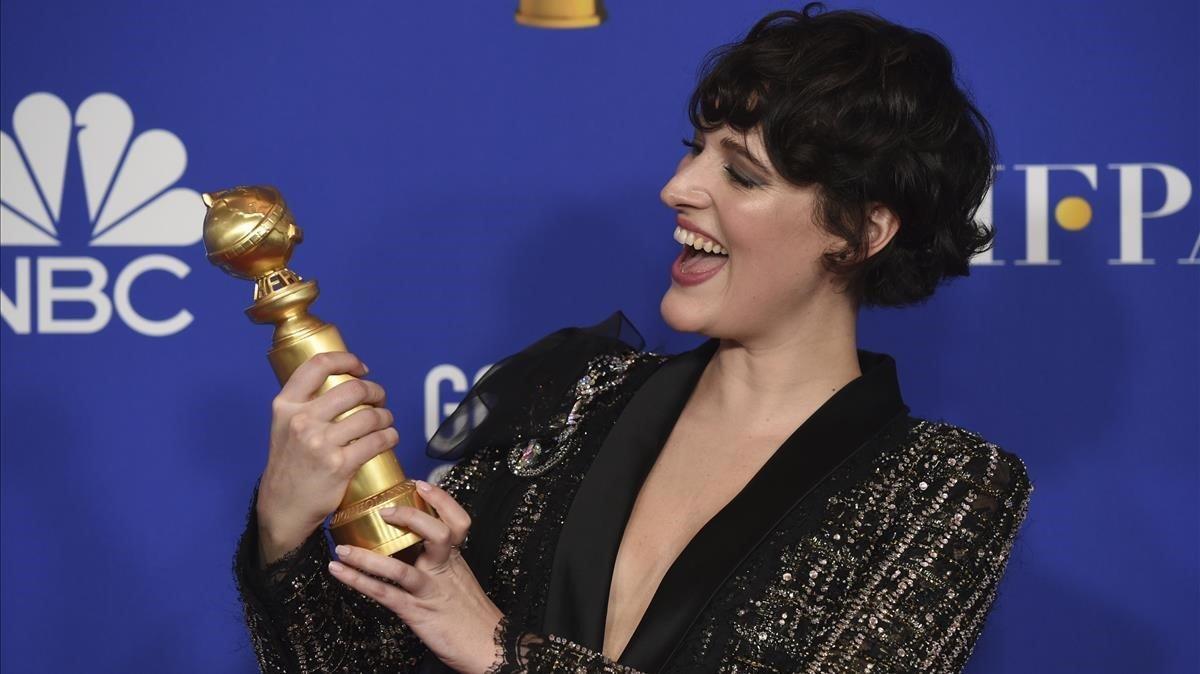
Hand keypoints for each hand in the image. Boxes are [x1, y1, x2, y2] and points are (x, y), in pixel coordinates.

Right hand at [257, 352, 397, 565]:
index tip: (361, 368)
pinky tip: (389, 438)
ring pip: (370, 415)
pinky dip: (390, 436)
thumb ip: (305, 404)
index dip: (346, 360)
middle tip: (379, 399)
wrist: (282, 507)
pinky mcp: (339, 464)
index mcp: (286, 405)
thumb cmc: (289, 465)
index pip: (318, 365)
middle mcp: (301, 420)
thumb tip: (343, 382)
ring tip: (386, 421)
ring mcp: (320, 443)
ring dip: (386, 416)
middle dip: (375, 391)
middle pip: (353, 388)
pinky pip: (377, 441)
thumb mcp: (284, 427)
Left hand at [328, 479, 504, 673]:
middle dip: (411, 517)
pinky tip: (339, 572)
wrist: (489, 648)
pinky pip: (384, 594)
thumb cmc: (472, 616)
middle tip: (385, 508)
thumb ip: (441, 563)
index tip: (420, 484)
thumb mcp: (461, 582)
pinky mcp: (416, 612)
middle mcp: (443, 570)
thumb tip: (416, 546)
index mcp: (456, 560)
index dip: (441, 500)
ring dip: (367, 556)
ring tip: (341, 547)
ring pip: (400, 567)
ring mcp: (429, 590)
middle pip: (437, 534)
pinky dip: (358, 581)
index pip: (456, 522)